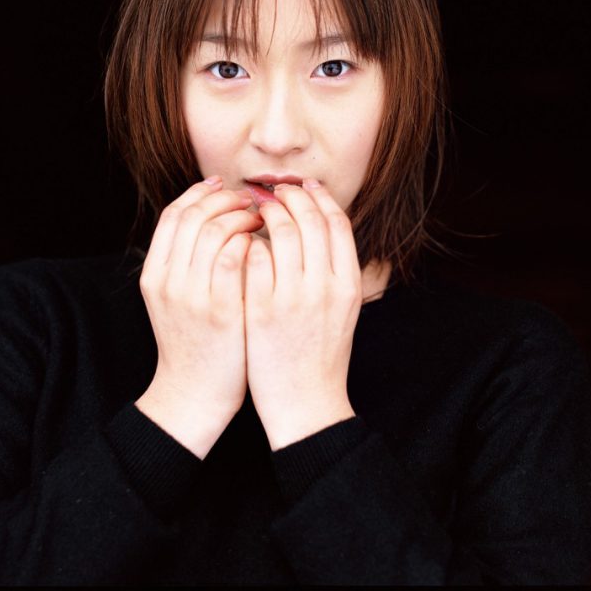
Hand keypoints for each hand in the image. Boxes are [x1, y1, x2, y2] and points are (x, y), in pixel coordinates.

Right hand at [135, 177, 263, 457]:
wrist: (196, 395)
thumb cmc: (196, 343)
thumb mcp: (176, 299)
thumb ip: (186, 262)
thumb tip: (210, 217)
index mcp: (154, 274)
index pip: (172, 215)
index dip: (197, 193)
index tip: (221, 185)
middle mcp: (167, 281)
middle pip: (192, 216)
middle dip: (223, 199)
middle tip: (249, 199)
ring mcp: (191, 295)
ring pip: (212, 230)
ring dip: (239, 216)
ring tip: (260, 219)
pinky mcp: (219, 310)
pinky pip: (233, 257)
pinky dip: (248, 241)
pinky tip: (263, 242)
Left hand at [244, 180, 362, 449]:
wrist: (305, 404)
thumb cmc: (321, 354)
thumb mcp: (342, 308)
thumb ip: (334, 268)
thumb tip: (322, 223)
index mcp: (348, 284)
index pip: (337, 222)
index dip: (321, 197)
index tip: (306, 186)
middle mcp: (325, 286)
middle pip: (309, 219)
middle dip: (291, 196)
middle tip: (276, 190)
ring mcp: (293, 297)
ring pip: (280, 232)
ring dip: (266, 212)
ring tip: (256, 209)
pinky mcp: (262, 310)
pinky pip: (253, 258)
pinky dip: (248, 241)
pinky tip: (242, 239)